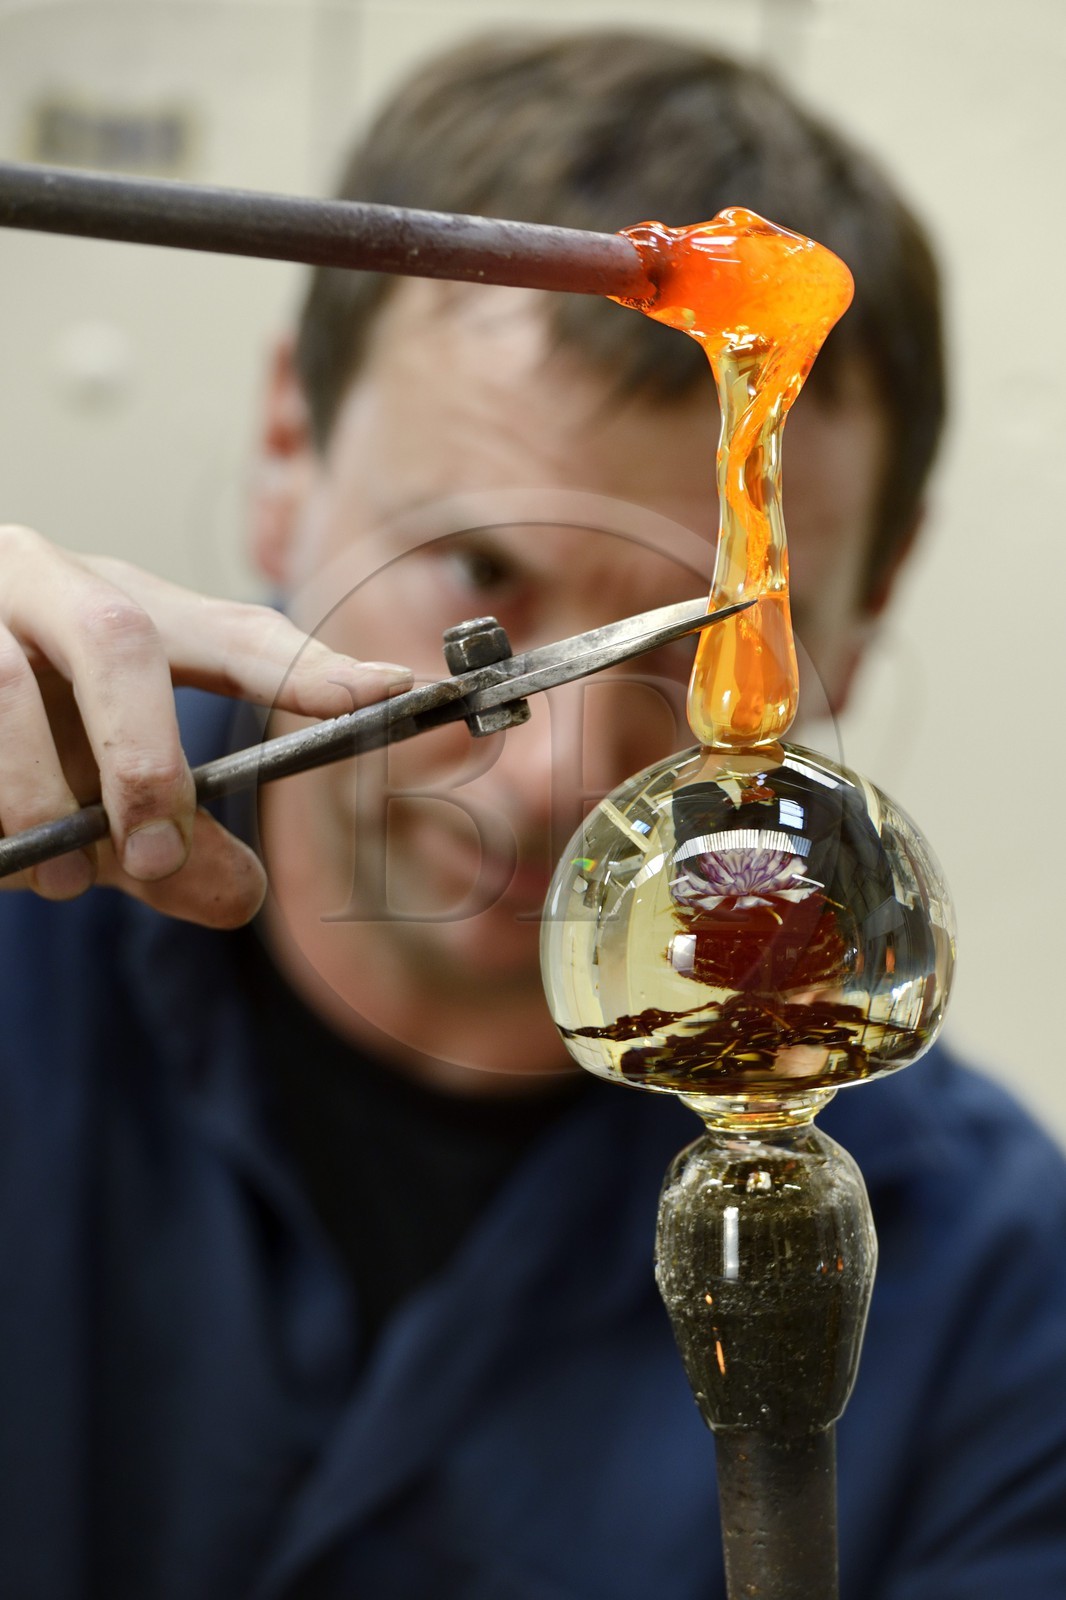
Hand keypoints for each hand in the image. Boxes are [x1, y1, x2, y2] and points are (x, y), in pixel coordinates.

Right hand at [0, 526, 411, 926]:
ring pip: (4, 687)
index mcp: (122, 607)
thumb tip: (242, 895)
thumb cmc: (21, 745)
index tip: (386, 694)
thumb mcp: (103, 793)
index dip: (307, 667)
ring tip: (54, 880)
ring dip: (34, 797)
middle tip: (155, 855)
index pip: (234, 631)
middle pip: (117, 639)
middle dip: (144, 759)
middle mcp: (47, 581)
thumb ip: (175, 851)